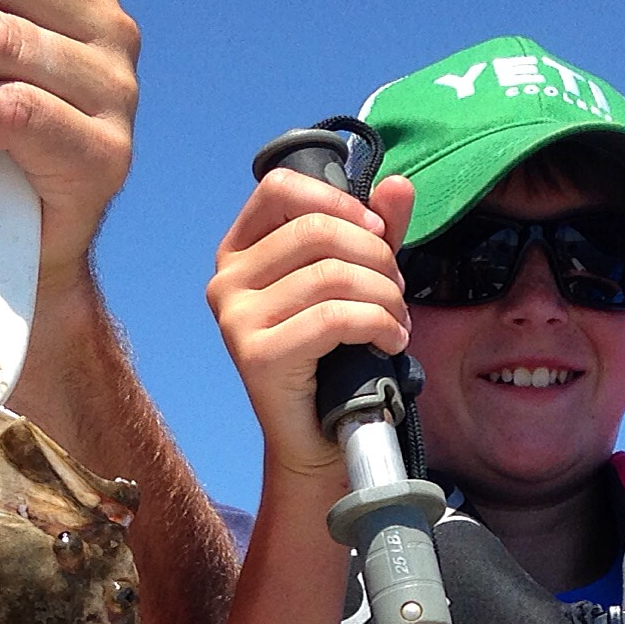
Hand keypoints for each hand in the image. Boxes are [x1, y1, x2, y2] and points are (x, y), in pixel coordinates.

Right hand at [206, 167, 414, 489]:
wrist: (316, 438)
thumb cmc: (333, 357)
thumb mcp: (355, 282)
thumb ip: (373, 232)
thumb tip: (398, 185)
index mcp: (240, 251)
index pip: (278, 187)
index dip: (337, 201)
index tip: (376, 231)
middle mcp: (226, 280)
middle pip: (316, 232)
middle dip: (375, 257)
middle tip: (398, 290)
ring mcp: (235, 319)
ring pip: (330, 276)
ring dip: (384, 296)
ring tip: (398, 320)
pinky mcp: (257, 355)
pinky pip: (333, 319)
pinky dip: (378, 324)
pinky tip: (392, 341)